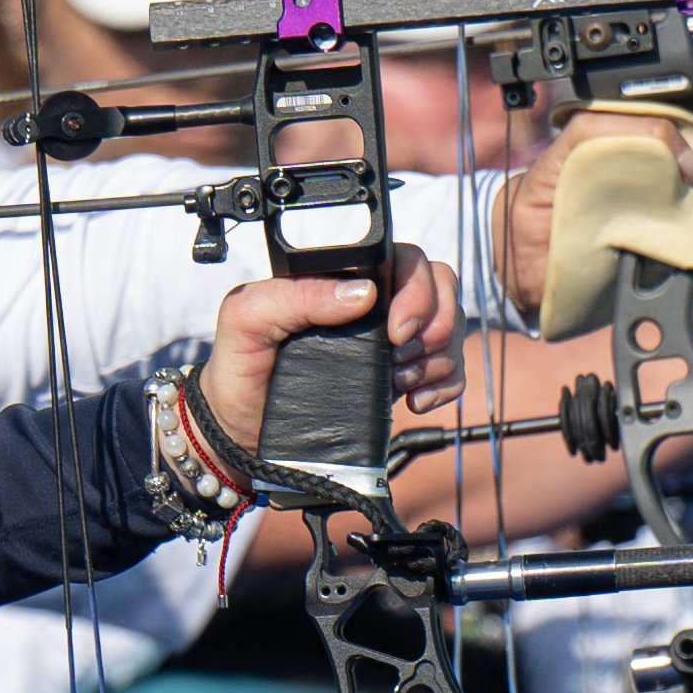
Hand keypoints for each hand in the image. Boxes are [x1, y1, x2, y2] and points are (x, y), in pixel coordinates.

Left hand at [189, 253, 458, 469]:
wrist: (243, 435)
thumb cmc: (240, 371)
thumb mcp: (246, 322)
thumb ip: (293, 295)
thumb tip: (361, 292)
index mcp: (339, 277)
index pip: (400, 256)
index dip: (413, 288)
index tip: (394, 329)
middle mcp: (372, 302)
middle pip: (439, 284)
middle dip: (433, 322)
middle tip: (399, 354)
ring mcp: (391, 339)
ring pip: (450, 323)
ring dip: (437, 355)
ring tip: (399, 381)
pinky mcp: (403, 376)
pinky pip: (451, 367)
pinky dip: (446, 383)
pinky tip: (414, 400)